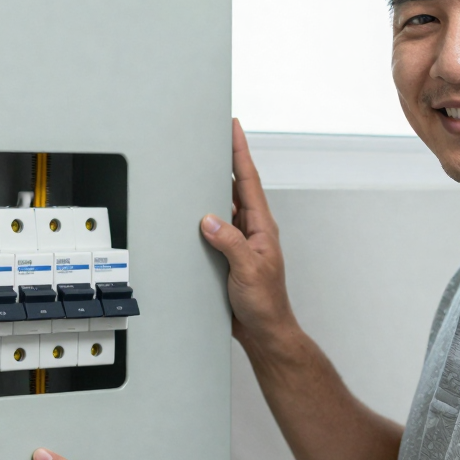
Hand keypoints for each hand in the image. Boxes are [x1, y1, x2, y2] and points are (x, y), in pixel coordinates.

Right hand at [200, 118, 297, 350]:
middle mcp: (252, 230)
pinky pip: (215, 228)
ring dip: (213, 187)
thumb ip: (229, 243)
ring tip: (200, 165)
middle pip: (236, 187)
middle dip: (226, 159)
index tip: (234, 128)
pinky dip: (204, 217)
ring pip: (224, 206)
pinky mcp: (229, 255)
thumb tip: (209, 219)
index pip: (248, 181)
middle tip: (215, 135)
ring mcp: (241, 242)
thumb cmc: (266, 304)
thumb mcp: (248, 270)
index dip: (240, 152)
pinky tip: (192, 213)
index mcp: (261, 226)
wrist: (265, 331)